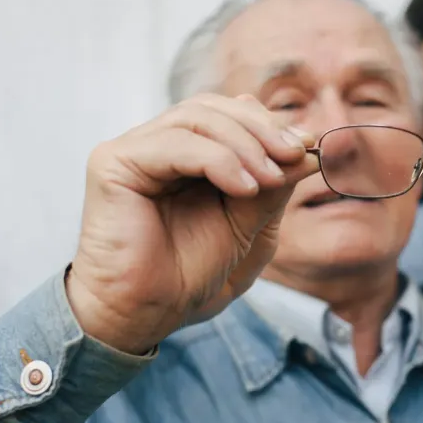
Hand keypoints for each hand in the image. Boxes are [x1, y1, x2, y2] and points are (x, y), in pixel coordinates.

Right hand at [66, 93, 318, 353]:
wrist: (147, 314)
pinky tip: (244, 187)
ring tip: (272, 177)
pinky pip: (176, 144)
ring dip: (246, 144)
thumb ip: (272, 187)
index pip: (227, 114)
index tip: (307, 146)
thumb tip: (308, 147)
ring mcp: (133, 151)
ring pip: (197, 118)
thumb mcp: (248, 226)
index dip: (269, 124)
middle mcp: (156, 146)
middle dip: (262, 129)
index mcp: (184, 156)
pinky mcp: (114, 163)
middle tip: (296, 155)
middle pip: (213, 108)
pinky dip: (218, 159)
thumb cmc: (188, 275)